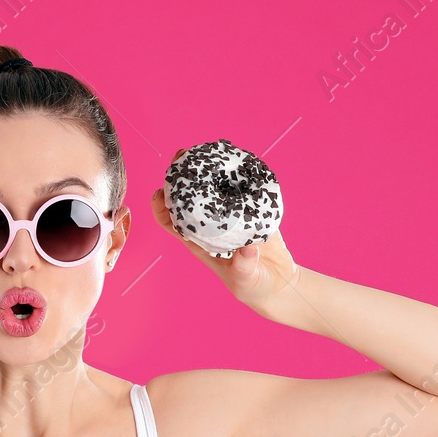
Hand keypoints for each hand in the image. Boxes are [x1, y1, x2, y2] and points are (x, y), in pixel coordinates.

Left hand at [151, 149, 298, 309]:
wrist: (278, 281)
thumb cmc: (253, 285)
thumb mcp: (245, 279)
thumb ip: (244, 266)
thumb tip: (247, 249)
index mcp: (199, 242)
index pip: (171, 222)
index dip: (161, 207)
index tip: (160, 192)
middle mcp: (209, 225)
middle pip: (187, 198)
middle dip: (180, 177)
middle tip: (181, 156)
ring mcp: (229, 216)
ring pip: (212, 189)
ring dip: (206, 170)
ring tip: (204, 151)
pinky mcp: (250, 210)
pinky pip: (240, 189)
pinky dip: (236, 174)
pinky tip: (235, 159)